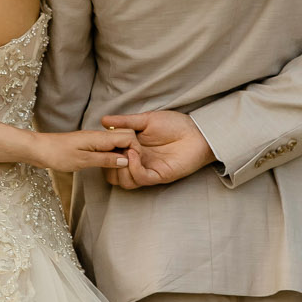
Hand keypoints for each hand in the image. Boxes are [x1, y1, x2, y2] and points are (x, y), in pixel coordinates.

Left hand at [32, 127, 135, 172]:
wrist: (39, 149)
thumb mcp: (83, 160)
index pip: (129, 136)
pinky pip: (108, 148)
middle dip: (132, 152)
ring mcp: (95, 140)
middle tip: (129, 168)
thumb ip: (106, 159)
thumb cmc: (58, 154)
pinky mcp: (90, 145)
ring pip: (118, 143)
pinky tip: (109, 165)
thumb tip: (126, 160)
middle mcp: (100, 136)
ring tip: (120, 169)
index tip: (134, 164)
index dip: (135, 150)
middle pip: (126, 138)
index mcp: (101, 137)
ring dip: (122, 155)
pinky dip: (113, 156)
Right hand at [99, 110, 215, 188]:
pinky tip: (134, 154)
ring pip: (124, 181)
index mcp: (131, 149)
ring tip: (126, 151)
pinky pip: (140, 179)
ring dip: (120, 167)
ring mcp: (147, 170)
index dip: (103, 152)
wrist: (197, 132)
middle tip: (114, 148)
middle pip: (112, 175)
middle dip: (108, 163)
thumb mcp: (146, 119)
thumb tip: (103, 120)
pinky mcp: (158, 175)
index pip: (109, 159)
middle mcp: (137, 162)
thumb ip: (125, 122)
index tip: (104, 140)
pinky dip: (133, 168)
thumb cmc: (175, 124)